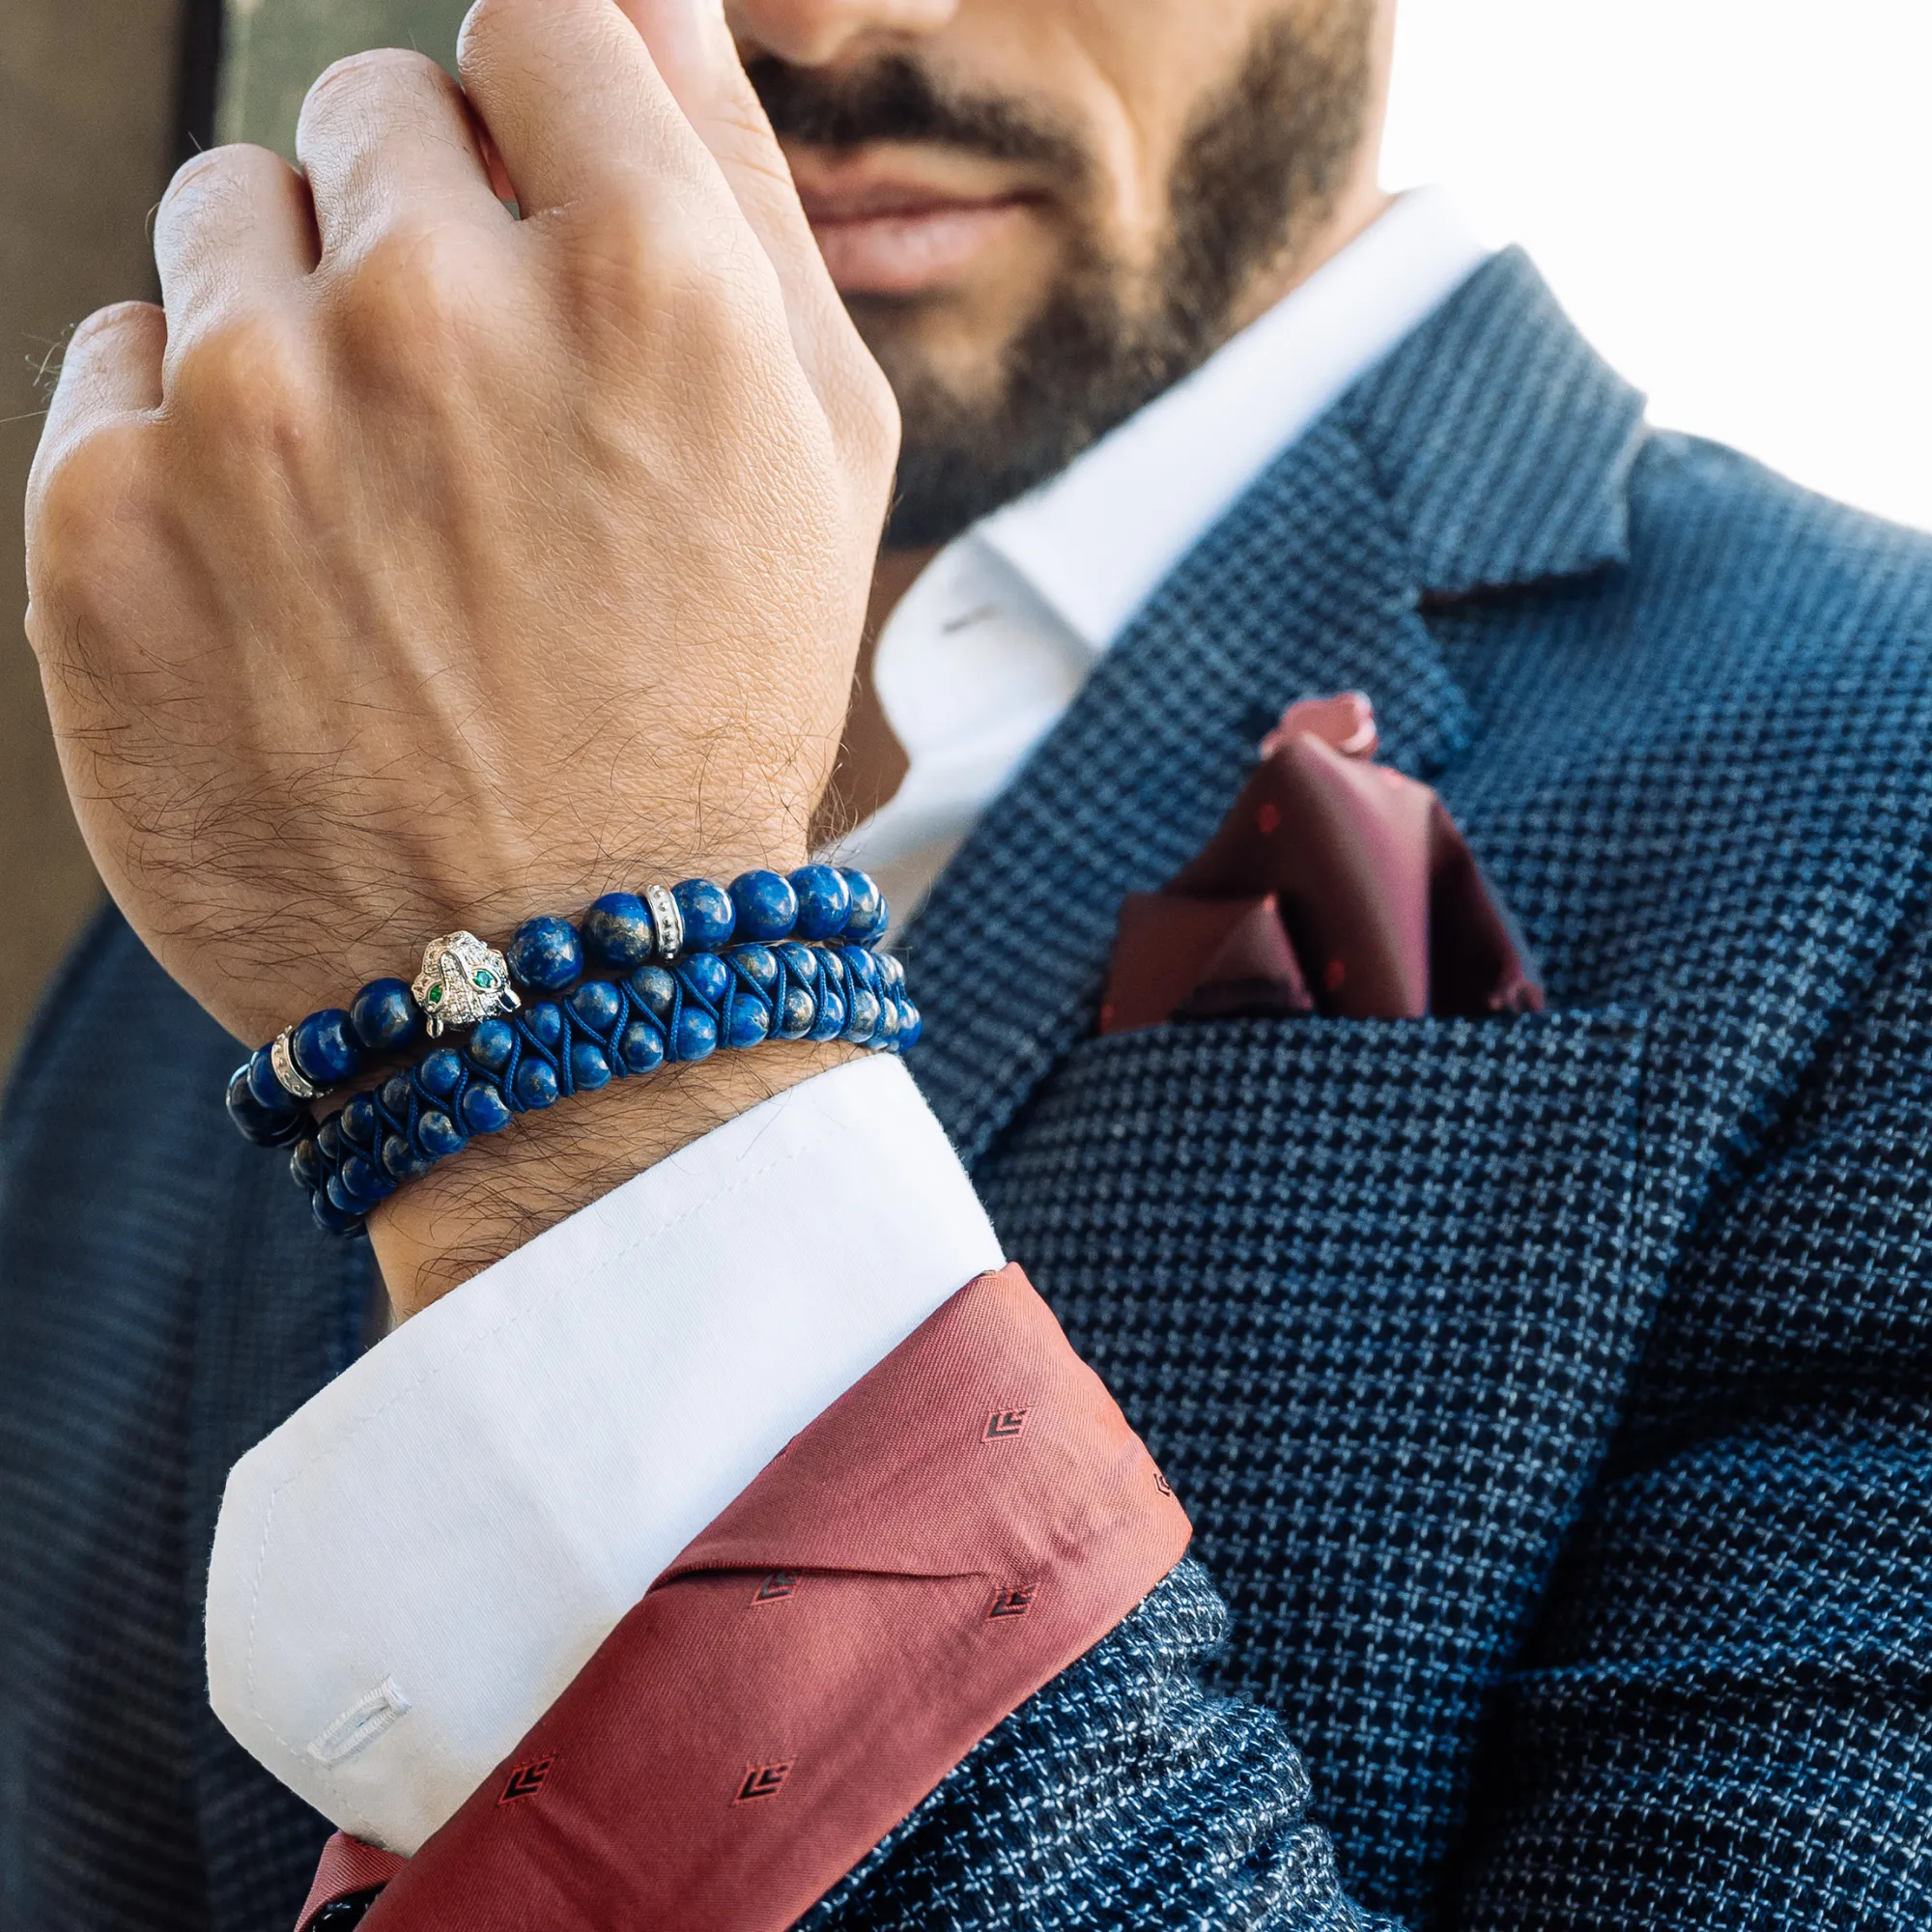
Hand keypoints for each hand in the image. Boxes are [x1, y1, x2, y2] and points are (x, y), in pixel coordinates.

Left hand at [24, 0, 897, 1307]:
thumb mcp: (820, 458)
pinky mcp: (97, 530)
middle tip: (475, 419)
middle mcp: (435, 307)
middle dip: (425, 227)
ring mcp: (248, 415)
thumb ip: (742, 192)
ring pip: (226, 219)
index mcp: (645, 279)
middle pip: (371, 103)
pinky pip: (110, 359)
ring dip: (297, 321)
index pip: (543, 15)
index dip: (546, 121)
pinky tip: (285, 570)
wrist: (564, 979)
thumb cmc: (712, 715)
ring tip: (380, 508)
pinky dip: (187, 435)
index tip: (545, 217)